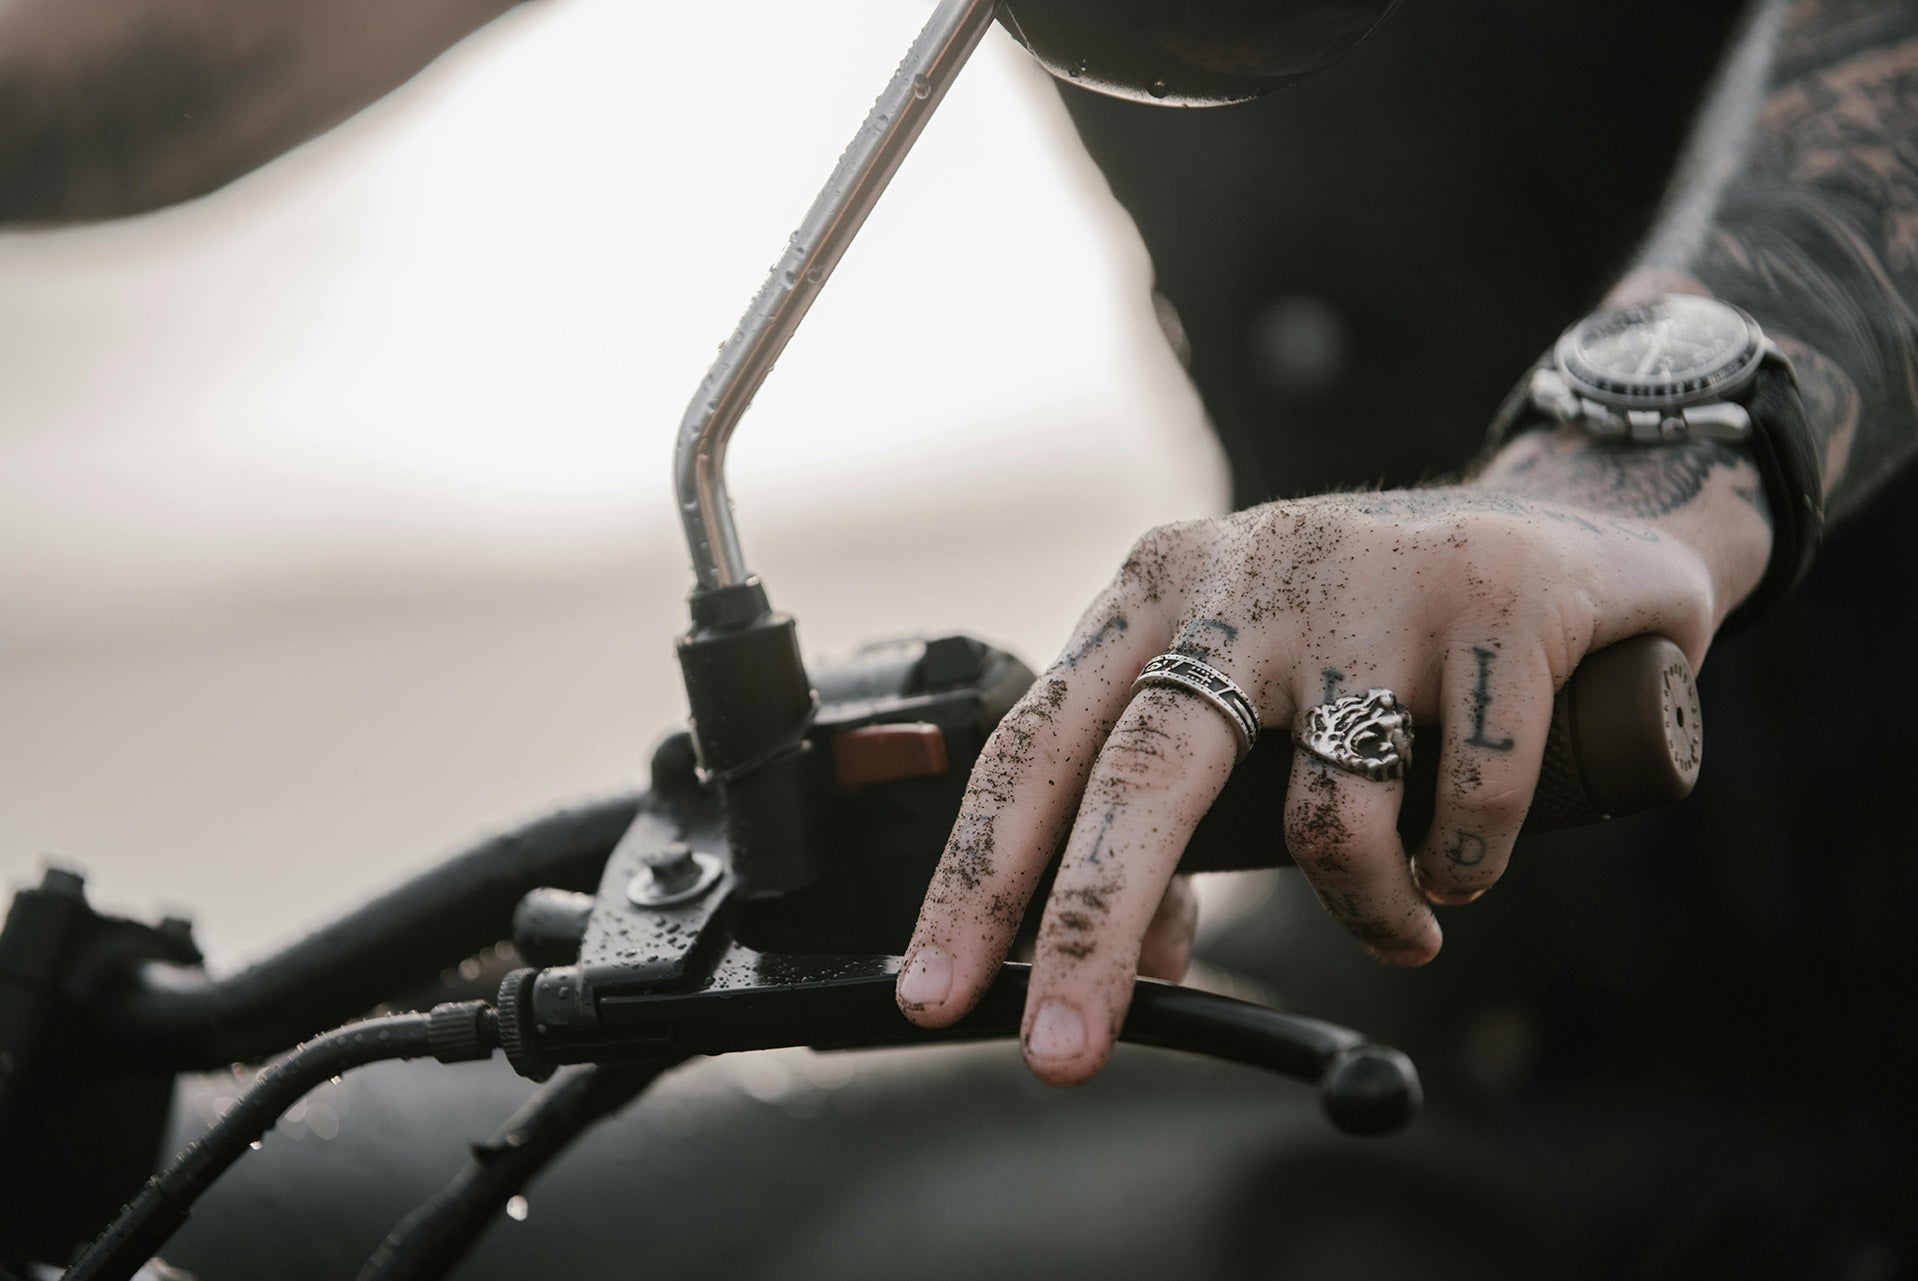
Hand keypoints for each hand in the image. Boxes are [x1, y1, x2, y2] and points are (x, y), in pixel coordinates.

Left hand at [896, 428, 1770, 1084]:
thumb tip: (1132, 952)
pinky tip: (1465, 861)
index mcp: (1156, 593)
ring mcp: (1369, 582)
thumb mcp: (1248, 694)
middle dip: (1086, 932)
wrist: (1568, 528)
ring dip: (1364, 913)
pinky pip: (1468, 801)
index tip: (934, 991)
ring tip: (1401, 921)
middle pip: (1139, 773)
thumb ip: (1174, 801)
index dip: (977, 872)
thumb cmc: (1374, 638)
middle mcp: (1245, 574)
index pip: (1036, 740)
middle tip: (1061, 1059)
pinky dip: (1464, 868)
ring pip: (1328, 817)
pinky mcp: (1495, 598)